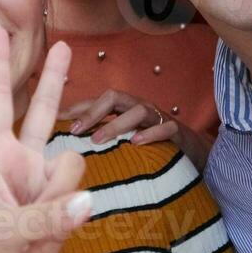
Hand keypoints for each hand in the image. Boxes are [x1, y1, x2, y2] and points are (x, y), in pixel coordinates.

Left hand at [0, 26, 90, 252]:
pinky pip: (81, 195)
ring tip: (36, 220)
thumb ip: (47, 216)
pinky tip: (57, 226)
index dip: (0, 67)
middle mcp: (24, 161)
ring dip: (60, 194)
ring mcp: (47, 181)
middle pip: (45, 110)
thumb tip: (88, 203)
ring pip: (73, 165)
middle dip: (54, 78)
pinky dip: (71, 211)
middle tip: (65, 42)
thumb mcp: (3, 232)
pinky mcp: (66, 203)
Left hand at [62, 88, 210, 169]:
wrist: (194, 155)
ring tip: (98, 139)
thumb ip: (100, 141)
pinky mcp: (177, 133)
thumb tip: (66, 153)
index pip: (97, 101)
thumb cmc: (150, 149)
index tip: (57, 120)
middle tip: (75, 130)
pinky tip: (136, 144)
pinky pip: (166, 128)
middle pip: (115, 97)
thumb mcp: (122, 143)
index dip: (77, 107)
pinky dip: (151, 134)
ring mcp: (159, 119)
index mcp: (124, 110)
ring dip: (116, 123)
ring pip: (139, 110)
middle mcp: (139, 109)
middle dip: (94, 111)